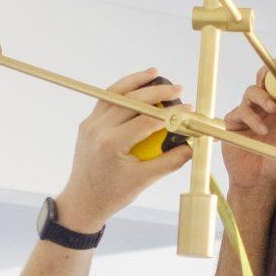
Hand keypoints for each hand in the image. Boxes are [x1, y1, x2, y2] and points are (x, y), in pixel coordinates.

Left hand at [53, 69, 190, 233]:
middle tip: (177, 88)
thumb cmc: (112, 194)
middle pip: (131, 100)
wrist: (82, 201)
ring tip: (154, 73)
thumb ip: (171, 161)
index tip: (187, 108)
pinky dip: (121, 91)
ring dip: (135, 81)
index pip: (147, 120)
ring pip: (114, 93)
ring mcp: (90, 124)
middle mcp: (98, 129)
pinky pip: (106, 100)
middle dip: (156, 91)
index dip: (170, 113)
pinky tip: (136, 86)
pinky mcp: (88, 124)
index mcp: (112, 144)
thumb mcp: (144, 180)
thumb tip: (192, 146)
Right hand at [219, 70, 275, 199]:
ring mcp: (248, 114)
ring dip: (263, 97)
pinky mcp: (234, 123)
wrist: (260, 181)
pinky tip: (262, 130)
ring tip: (272, 110)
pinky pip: (240, 112)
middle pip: (263, 80)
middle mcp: (265, 107)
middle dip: (270, 72)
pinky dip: (252, 118)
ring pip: (251, 91)